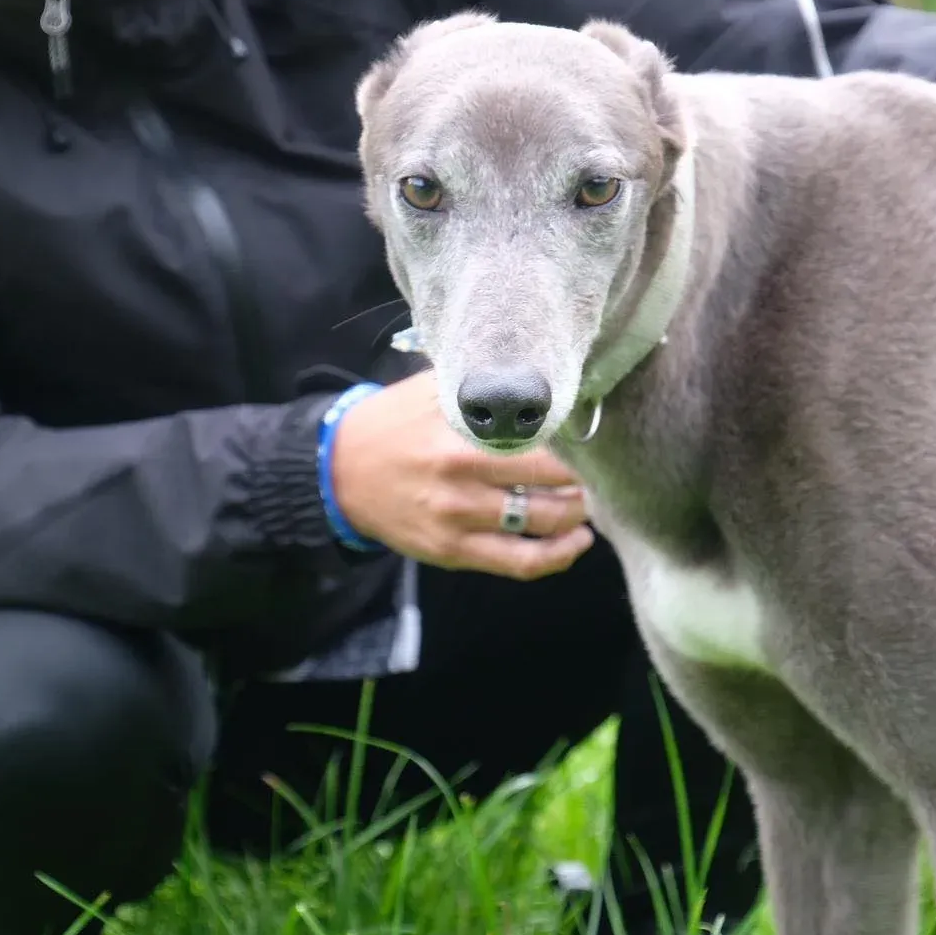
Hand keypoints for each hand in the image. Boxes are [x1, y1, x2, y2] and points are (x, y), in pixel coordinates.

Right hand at [330, 371, 594, 579]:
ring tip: (589, 501)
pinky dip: (558, 556)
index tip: (592, 435)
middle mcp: (461, 479)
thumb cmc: (394, 423)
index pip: (540, 438)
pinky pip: (520, 563)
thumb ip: (481, 384)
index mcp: (460, 433)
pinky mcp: (453, 553)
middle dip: (586, 476)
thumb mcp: (432, 389)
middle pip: (552, 481)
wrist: (337, 471)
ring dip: (578, 514)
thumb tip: (541, 371)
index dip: (577, 440)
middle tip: (598, 468)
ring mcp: (457, 521)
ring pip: (543, 525)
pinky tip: (577, 542)